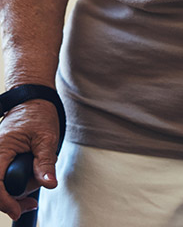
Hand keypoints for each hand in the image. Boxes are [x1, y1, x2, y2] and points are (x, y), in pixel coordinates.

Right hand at [0, 100, 59, 220]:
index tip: (17, 211)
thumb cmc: (39, 114)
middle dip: (14, 198)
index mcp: (0, 149)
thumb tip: (49, 184)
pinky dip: (15, 186)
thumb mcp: (46, 137)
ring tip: (37, 179)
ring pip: (1, 185)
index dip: (4, 201)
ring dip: (17, 191)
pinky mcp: (1, 161)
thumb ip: (45, 161)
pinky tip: (29, 182)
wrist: (33, 100)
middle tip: (32, 202)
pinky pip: (3, 180)